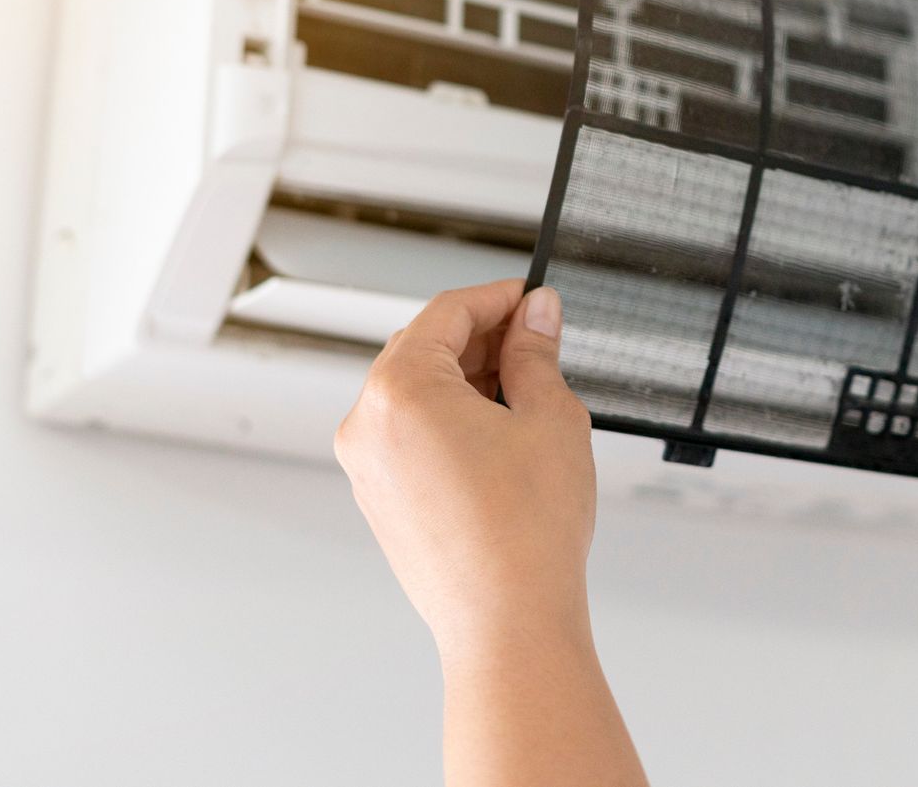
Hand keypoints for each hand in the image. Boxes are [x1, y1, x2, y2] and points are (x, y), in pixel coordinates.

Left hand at [334, 280, 594, 662]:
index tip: (535, 299)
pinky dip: (453, 420)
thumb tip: (536, 316)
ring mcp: (367, 466)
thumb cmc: (525, 532)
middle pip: (425, 348)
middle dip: (486, 338)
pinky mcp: (380, 498)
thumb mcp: (549, 418)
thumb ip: (537, 353)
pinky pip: (412, 435)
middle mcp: (367, 424)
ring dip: (470, 380)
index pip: (448, 313)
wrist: (507, 620)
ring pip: (418, 393)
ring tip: (530, 395)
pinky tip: (503, 435)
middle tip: (541, 340)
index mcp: (400, 390)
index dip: (500, 297)